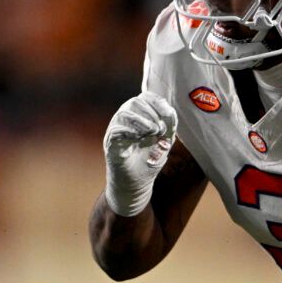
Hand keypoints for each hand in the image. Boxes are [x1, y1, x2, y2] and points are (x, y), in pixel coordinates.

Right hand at [103, 92, 178, 216]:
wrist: (137, 184)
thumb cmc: (149, 162)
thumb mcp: (164, 143)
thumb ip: (169, 127)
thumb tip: (171, 112)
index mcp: (139, 118)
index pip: (145, 98)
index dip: (157, 102)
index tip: (168, 114)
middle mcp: (126, 121)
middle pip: (134, 102)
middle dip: (151, 113)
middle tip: (160, 129)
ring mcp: (116, 131)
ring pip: (124, 113)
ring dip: (142, 120)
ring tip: (152, 132)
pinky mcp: (111, 143)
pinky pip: (116, 129)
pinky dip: (130, 129)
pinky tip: (140, 137)